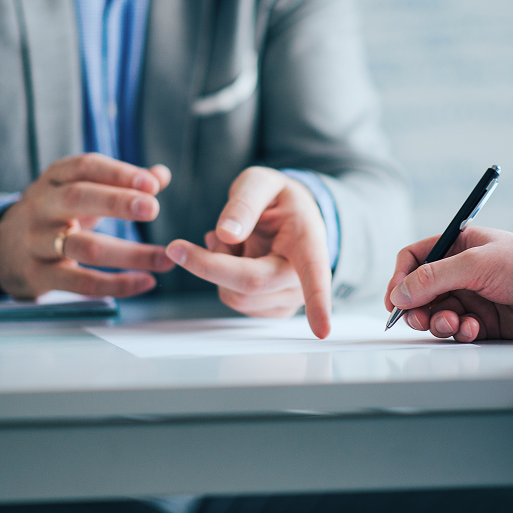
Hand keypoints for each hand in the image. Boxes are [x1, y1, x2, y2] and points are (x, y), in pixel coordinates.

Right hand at [0, 154, 175, 297]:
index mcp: (54, 179)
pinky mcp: (38, 275)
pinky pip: (81, 282)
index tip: (152, 183)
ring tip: (165, 258)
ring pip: (84, 246)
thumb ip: (120, 182)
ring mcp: (37, 241)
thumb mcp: (79, 190)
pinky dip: (117, 284)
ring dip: (130, 254)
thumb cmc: (54, 214)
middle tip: (153, 208)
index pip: (85, 167)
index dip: (119, 174)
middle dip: (116, 202)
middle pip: (77, 198)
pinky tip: (145, 281)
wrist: (1, 249)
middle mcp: (42, 206)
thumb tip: (162, 174)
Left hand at [164, 167, 332, 337]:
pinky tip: (236, 258)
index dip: (318, 303)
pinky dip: (223, 279)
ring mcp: (290, 298)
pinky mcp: (273, 309)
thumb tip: (227, 234)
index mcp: (309, 241)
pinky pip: (234, 302)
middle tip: (190, 242)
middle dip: (209, 263)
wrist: (289, 217)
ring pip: (235, 296)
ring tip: (231, 242)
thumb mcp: (261, 182)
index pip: (314, 273)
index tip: (322, 330)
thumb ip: (244, 202)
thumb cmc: (278, 200)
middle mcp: (304, 276)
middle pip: (251, 282)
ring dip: (218, 267)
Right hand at [384, 227, 512, 341]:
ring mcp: (473, 298)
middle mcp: (462, 272)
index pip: (415, 259)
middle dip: (418, 307)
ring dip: (439, 322)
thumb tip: (400, 293)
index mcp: (459, 246)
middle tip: (422, 319)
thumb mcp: (477, 264)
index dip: (401, 278)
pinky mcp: (486, 323)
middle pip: (420, 292)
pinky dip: (460, 333)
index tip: (396, 299)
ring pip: (437, 314)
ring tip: (455, 323)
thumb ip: (434, 278)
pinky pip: (458, 331)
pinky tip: (475, 329)